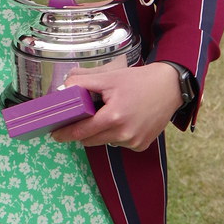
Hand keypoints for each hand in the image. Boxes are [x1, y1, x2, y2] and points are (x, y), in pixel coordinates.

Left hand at [51, 63, 181, 150]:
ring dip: (100, 132)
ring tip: (106, 113)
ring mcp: (134, 142)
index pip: (82, 131)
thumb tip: (62, 89)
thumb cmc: (137, 81)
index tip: (55, 134)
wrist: (168, 87)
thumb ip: (82, 82)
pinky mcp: (142, 145)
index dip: (66, 133)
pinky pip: (120, 143)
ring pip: (105, 141)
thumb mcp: (108, 77)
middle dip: (82, 131)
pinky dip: (116, 134)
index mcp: (114, 117)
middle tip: (78, 119)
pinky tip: (123, 119)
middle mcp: (124, 134)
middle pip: (91, 140)